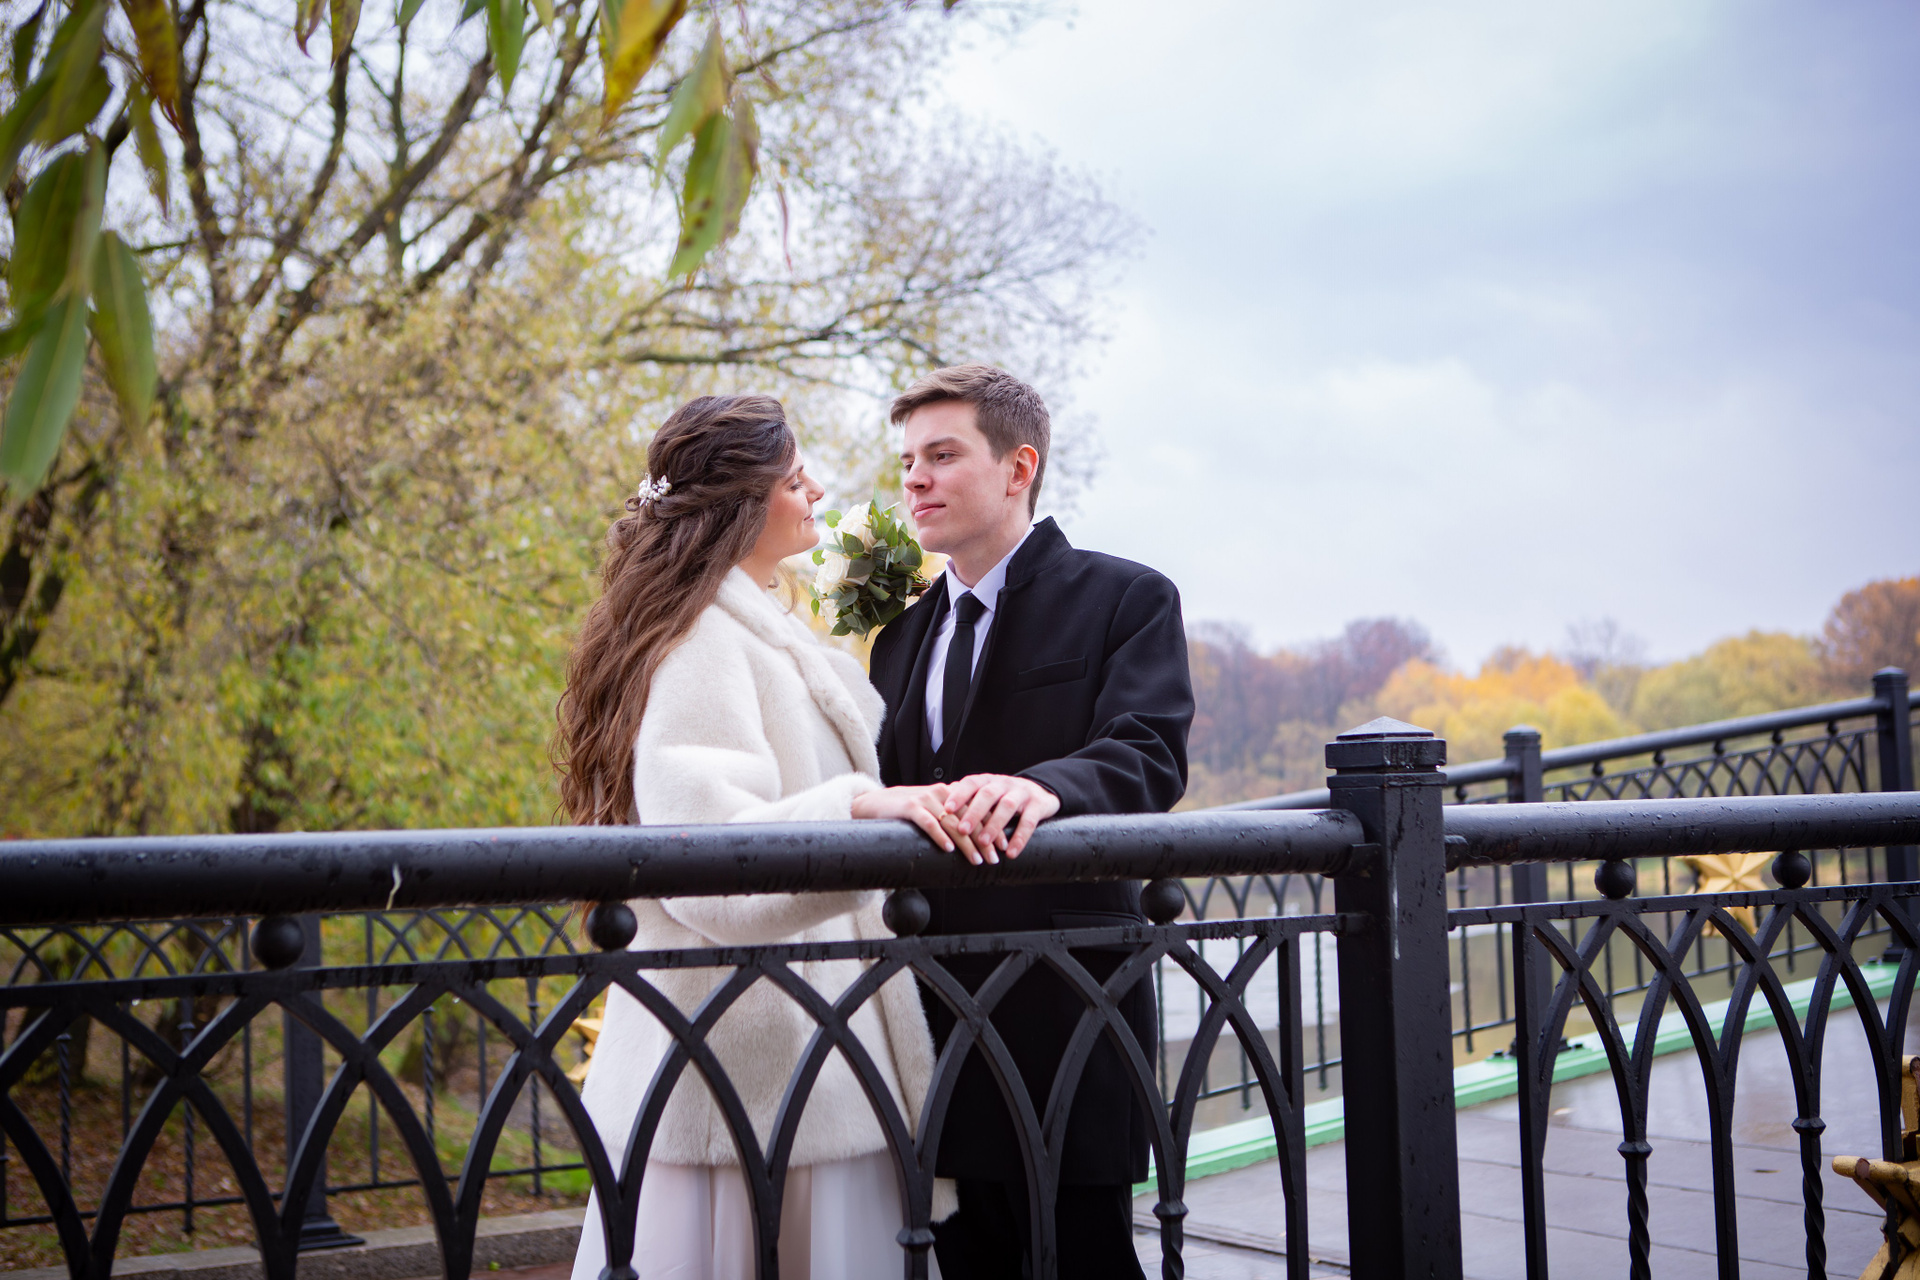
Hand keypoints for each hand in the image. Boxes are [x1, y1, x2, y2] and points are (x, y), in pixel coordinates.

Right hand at [851, 785, 982, 861]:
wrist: (874, 803)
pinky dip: (940, 836)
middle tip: (994, 858)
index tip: (1002, 846)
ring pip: (952, 823)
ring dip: (966, 844)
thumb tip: (971, 841)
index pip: (977, 812)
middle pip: (968, 820)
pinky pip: (929, 823)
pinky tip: (948, 849)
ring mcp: (925, 799)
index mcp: (950, 794)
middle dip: (984, 841)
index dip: (992, 830)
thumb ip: (948, 819)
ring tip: (976, 859)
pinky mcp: (910, 807)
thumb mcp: (930, 810)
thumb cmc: (905, 811)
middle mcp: (941, 794)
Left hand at [943, 774, 1059, 862]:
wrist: (1041, 792)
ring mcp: (1022, 793)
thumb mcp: (988, 794)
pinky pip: (1029, 822)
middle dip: (974, 813)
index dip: (959, 795)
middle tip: (962, 830)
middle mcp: (1004, 784)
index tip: (947, 809)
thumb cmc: (1006, 796)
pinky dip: (1019, 838)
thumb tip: (939, 808)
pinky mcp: (1038, 805)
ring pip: (1007, 806)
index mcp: (989, 781)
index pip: (971, 783)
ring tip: (983, 843)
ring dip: (994, 825)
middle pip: (988, 795)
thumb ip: (968, 799)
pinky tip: (1010, 853)